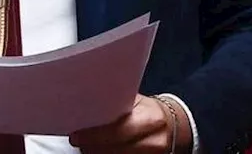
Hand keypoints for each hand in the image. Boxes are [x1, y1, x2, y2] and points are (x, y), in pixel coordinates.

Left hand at [69, 95, 187, 153]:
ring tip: (87, 146)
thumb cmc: (151, 112)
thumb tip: (87, 104)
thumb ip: (117, 103)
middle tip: (78, 141)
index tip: (77, 134)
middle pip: (116, 148)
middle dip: (93, 145)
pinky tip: (100, 150)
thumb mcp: (138, 102)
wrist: (174, 126)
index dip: (94, 134)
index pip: (118, 130)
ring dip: (98, 153)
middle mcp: (155, 141)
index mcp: (151, 118)